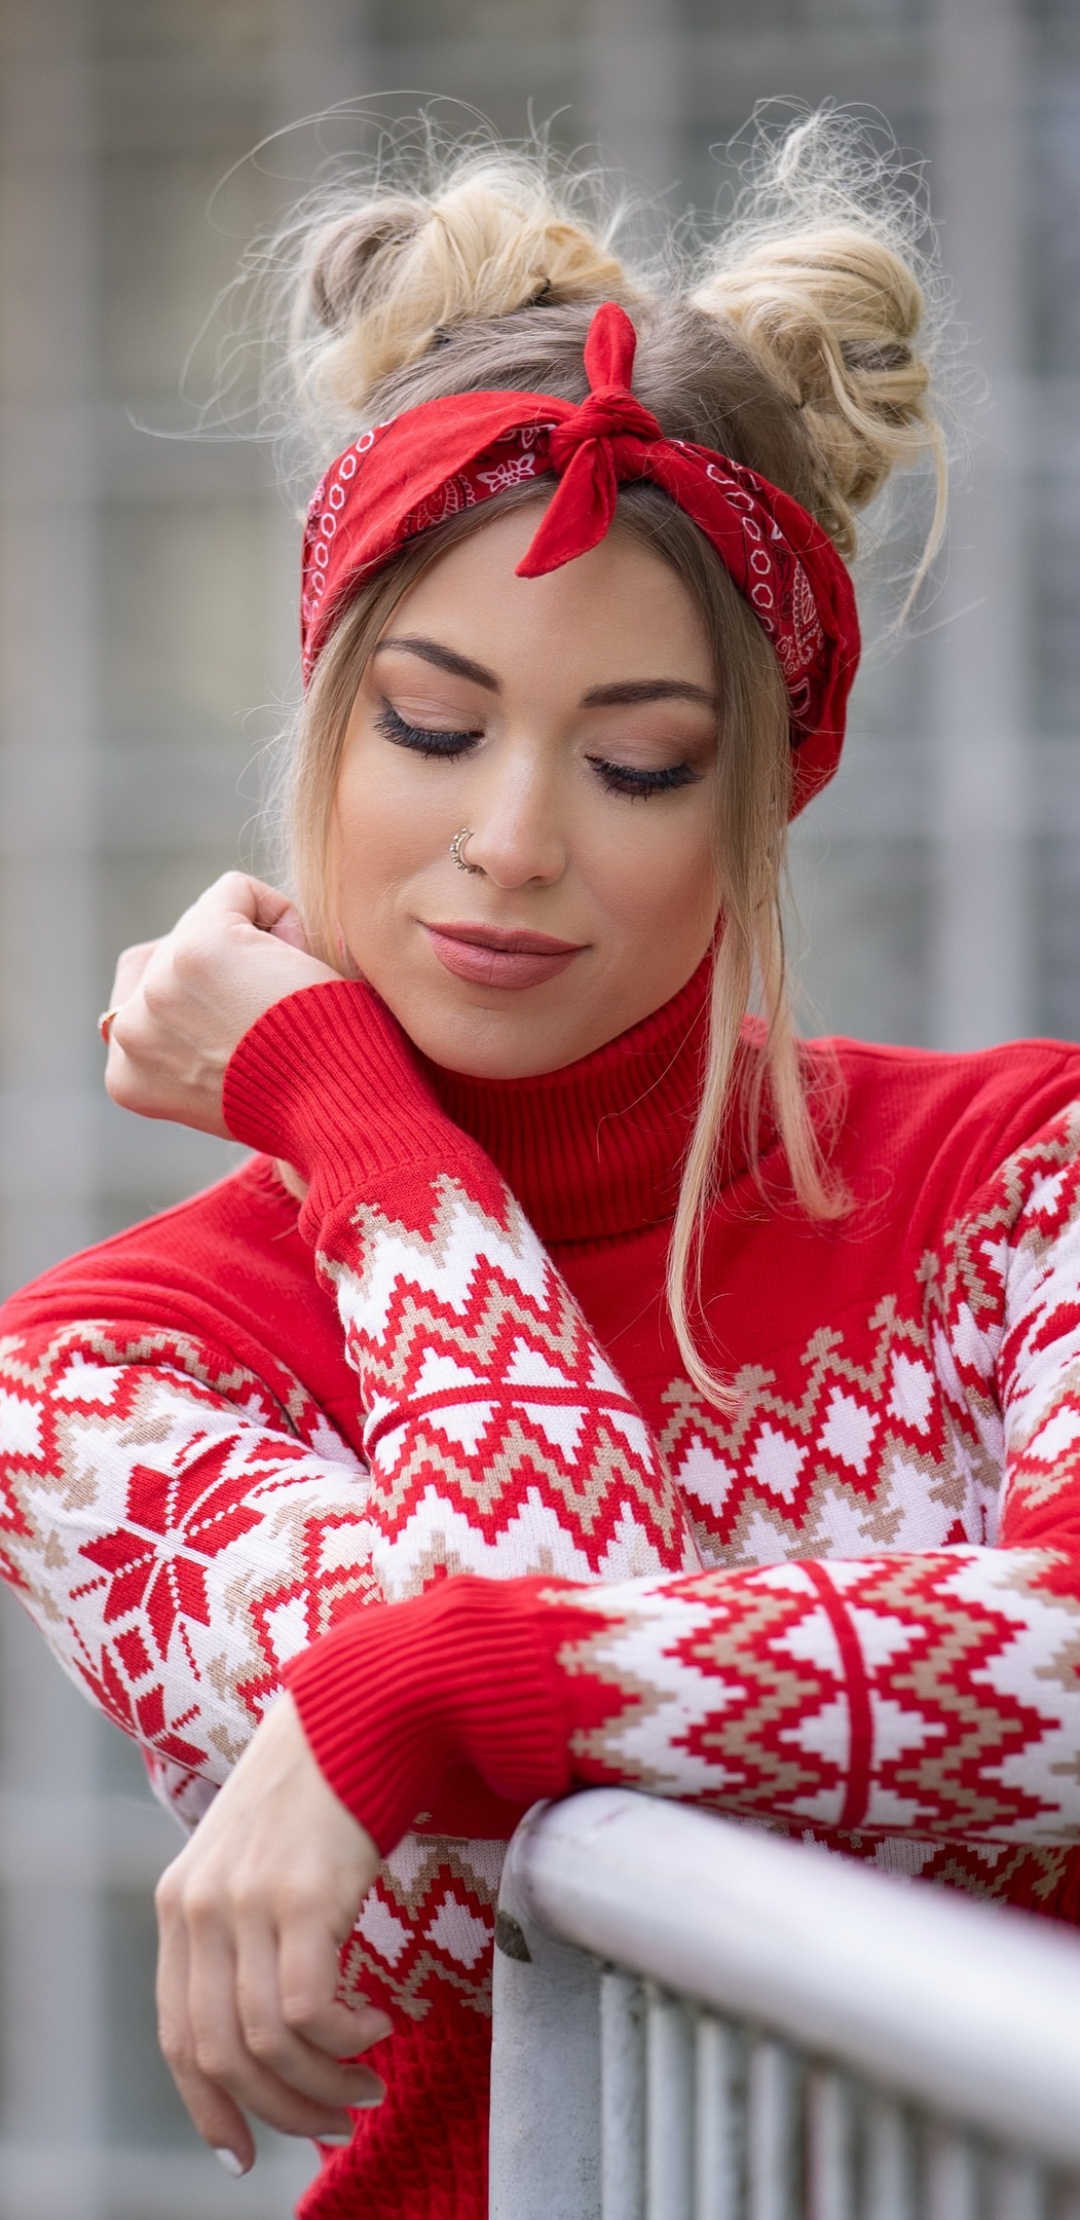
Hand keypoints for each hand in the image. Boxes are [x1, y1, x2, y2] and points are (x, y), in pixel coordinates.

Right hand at [102, 873, 339, 1137]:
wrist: (339, 1115)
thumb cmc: (308, 1103)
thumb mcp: (221, 1084)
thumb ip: (190, 1041)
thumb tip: (200, 986)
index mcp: (127, 1073)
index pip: (152, 999)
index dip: (217, 1008)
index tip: (256, 1050)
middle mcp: (130, 1031)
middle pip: (172, 957)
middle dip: (228, 974)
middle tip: (276, 1026)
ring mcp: (158, 988)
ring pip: (205, 922)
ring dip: (251, 947)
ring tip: (285, 999)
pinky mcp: (197, 949)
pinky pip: (235, 892)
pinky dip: (278, 915)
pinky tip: (300, 968)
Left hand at [155, 1692, 385, 2174]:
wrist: (364, 1711)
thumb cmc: (322, 1791)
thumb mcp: (255, 1861)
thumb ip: (243, 1931)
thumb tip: (270, 2033)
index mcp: (179, 1903)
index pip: (177, 2036)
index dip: (209, 2107)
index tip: (247, 2151)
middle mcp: (199, 1906)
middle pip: (222, 2053)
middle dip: (281, 2108)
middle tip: (335, 2120)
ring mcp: (247, 1900)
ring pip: (269, 2041)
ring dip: (324, 2082)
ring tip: (368, 2079)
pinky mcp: (302, 1895)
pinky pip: (312, 2007)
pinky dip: (346, 2037)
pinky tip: (379, 2022)